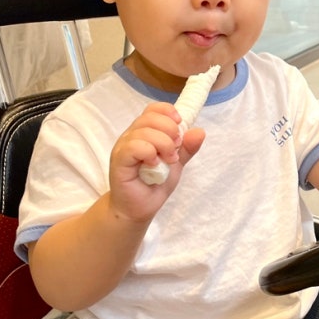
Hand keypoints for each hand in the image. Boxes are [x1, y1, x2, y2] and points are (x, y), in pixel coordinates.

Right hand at [108, 102, 204, 221]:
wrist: (139, 208)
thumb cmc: (155, 183)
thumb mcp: (176, 163)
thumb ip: (186, 148)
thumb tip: (200, 131)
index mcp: (144, 131)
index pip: (154, 109)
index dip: (169, 112)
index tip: (180, 126)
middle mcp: (132, 135)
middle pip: (151, 117)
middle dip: (170, 130)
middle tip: (175, 150)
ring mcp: (124, 147)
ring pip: (144, 131)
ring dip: (163, 144)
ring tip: (167, 161)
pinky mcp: (119, 160)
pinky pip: (134, 146)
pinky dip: (149, 152)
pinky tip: (154, 164)